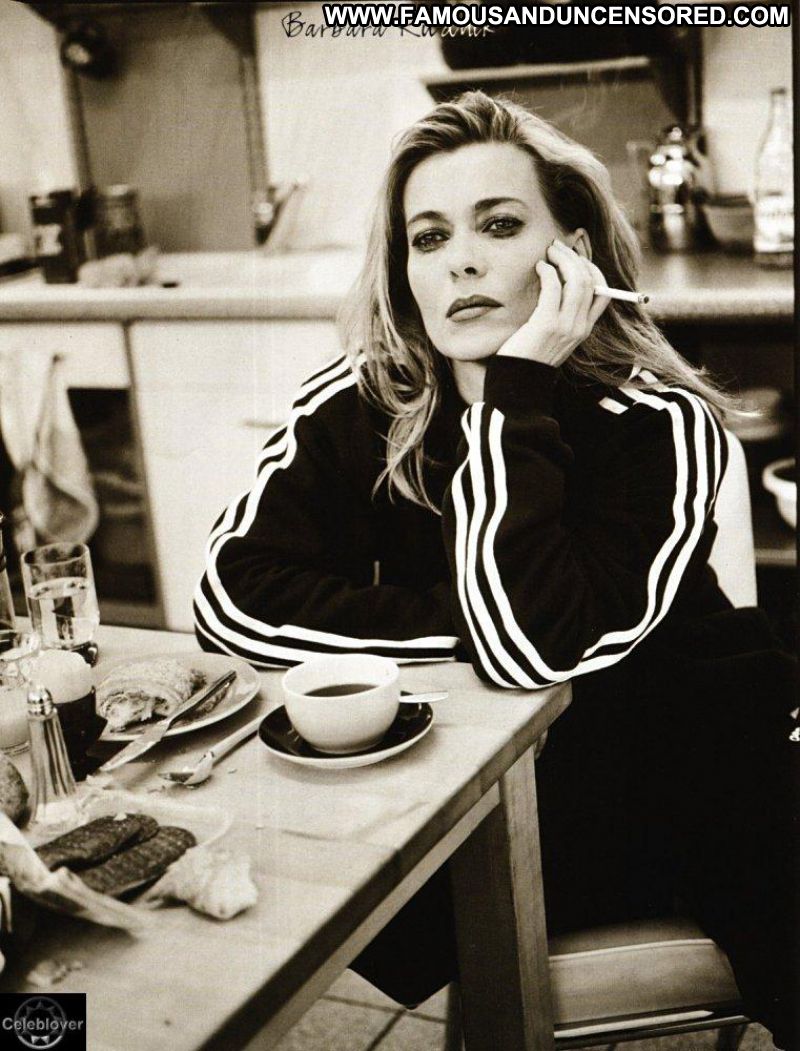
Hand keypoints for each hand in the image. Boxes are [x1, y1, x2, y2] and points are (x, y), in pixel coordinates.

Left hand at [496, 237, 610, 367]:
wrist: (517, 381)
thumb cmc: (529, 355)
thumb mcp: (553, 336)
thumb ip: (561, 315)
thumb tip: (558, 283)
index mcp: (584, 330)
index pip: (603, 294)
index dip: (592, 269)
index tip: (576, 258)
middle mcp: (579, 327)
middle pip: (590, 281)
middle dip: (575, 257)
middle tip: (558, 247)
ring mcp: (565, 326)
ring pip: (577, 281)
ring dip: (563, 260)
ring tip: (549, 252)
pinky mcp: (547, 324)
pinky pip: (554, 287)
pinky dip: (548, 272)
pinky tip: (539, 267)